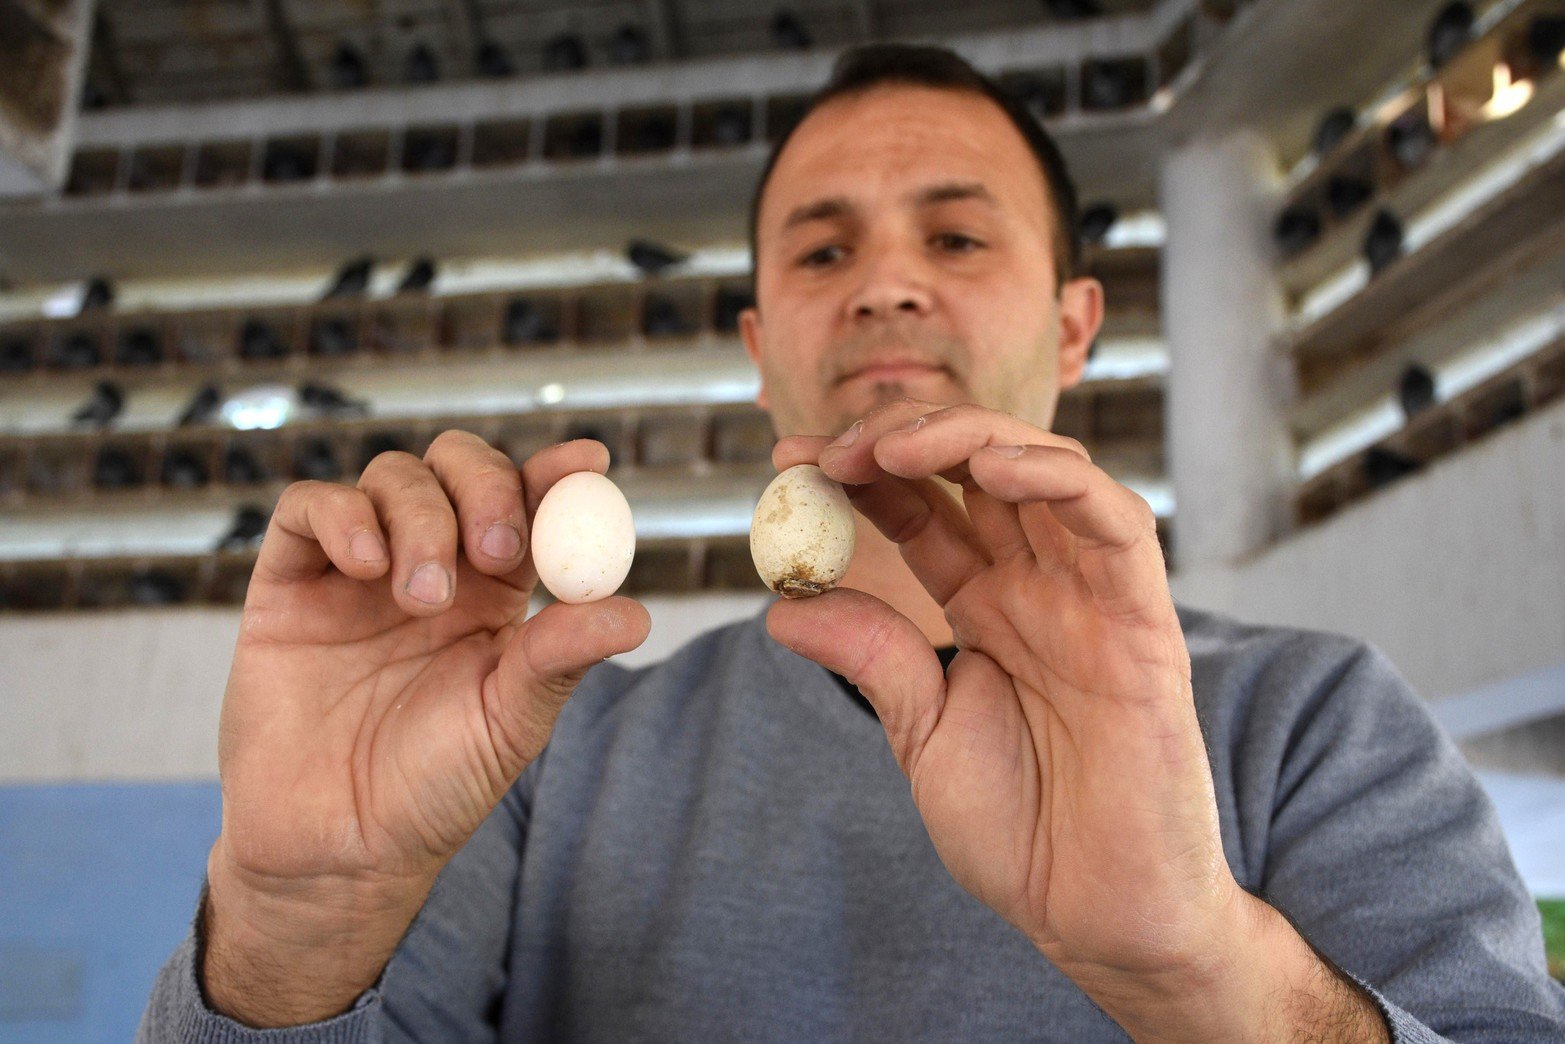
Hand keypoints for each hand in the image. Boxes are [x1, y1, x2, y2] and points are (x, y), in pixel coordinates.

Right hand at [213, 430, 649, 907]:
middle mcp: (432, 566)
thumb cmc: (432, 789)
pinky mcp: (290, 583)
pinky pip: (310, 508)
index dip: (557, 475)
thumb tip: (636, 614)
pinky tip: (366, 567)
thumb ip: (561, 659)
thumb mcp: (510, 721)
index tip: (588, 463)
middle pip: (459, 468)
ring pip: (392, 478)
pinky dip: (343, 516)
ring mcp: (358, 570)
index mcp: (495, 593)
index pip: (530, 506)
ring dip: (419, 518)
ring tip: (422, 599)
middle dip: (485, 487)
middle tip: (494, 548)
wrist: (335, 848)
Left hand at [768, 398, 1239, 991]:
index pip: (919, 509)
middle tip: (833, 449)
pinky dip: (1059, 479)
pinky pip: (1114, 527)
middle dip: (901, 441)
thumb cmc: (1021, 831)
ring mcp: (1092, 598)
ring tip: (894, 449)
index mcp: (984, 606)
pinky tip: (993, 468)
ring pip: (1043, 473)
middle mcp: (1038, 586)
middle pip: (975, 471)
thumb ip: (872, 659)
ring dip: (968, 439)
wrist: (1097, 914)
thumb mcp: (923, 734)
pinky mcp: (1145, 623)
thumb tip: (784, 603)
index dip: (857, 474)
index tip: (787, 455)